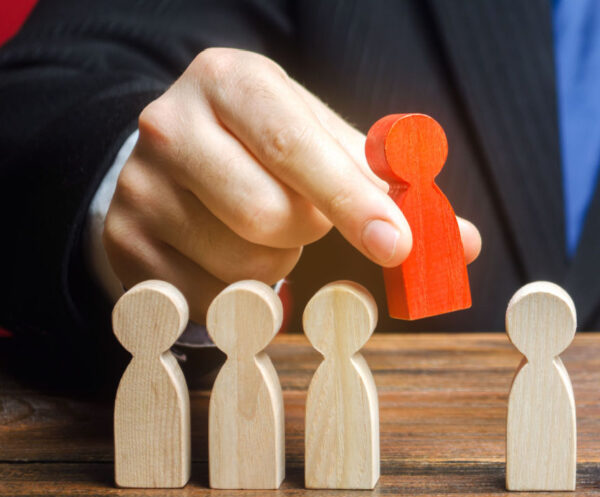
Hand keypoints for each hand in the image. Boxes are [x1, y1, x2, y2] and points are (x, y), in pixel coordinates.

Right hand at [104, 48, 481, 321]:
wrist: (176, 153)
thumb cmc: (268, 147)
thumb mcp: (325, 142)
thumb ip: (394, 187)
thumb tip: (462, 241)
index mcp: (232, 81)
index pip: (298, 148)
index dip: (351, 200)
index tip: (396, 244)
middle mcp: (171, 123)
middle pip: (270, 215)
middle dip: (309, 231)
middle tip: (304, 216)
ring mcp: (139, 185)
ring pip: (244, 265)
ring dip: (278, 264)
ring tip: (260, 228)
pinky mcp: (124, 240)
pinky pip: (210, 298)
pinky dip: (241, 291)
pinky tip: (229, 254)